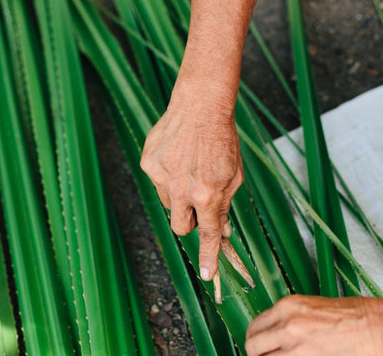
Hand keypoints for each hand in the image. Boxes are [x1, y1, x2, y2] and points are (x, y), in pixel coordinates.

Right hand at [140, 82, 243, 280]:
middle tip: (199, 204)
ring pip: (169, 203)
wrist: (200, 107)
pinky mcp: (148, 164)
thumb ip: (225, 205)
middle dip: (190, 222)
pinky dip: (167, 176)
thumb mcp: (234, 175)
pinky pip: (157, 182)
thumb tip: (222, 230)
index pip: (208, 234)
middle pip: (180, 227)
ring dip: (179, 197)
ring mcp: (161, 177)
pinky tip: (177, 158)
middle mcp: (182, 190)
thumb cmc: (222, 140)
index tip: (207, 275)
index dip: (208, 257)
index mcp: (208, 194)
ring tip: (190, 170)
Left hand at [245, 295, 382, 355]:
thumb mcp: (312, 309)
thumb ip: (290, 321)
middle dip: (258, 354)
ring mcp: (296, 345)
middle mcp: (287, 324)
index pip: (255, 328)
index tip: (260, 347)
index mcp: (287, 307)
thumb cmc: (355, 317)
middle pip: (253, 346)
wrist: (379, 327)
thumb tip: (276, 335)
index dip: (256, 341)